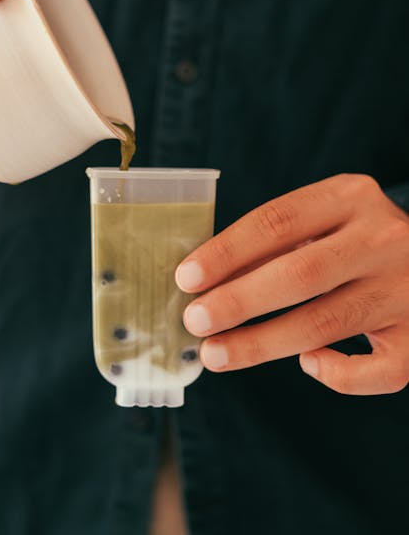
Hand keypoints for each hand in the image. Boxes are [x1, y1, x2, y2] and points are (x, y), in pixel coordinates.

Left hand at [176, 174, 408, 394]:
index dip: (227, 251)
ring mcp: (407, 288)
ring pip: (327, 323)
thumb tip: (206, 280)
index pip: (278, 221)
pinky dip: (337, 374)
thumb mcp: (326, 216)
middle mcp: (383, 239)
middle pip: (301, 273)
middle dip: (239, 300)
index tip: (187, 277)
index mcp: (351, 197)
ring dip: (262, 344)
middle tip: (195, 320)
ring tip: (216, 354)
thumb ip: (279, 240)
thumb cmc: (358, 235)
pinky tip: (309, 363)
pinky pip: (377, 369)